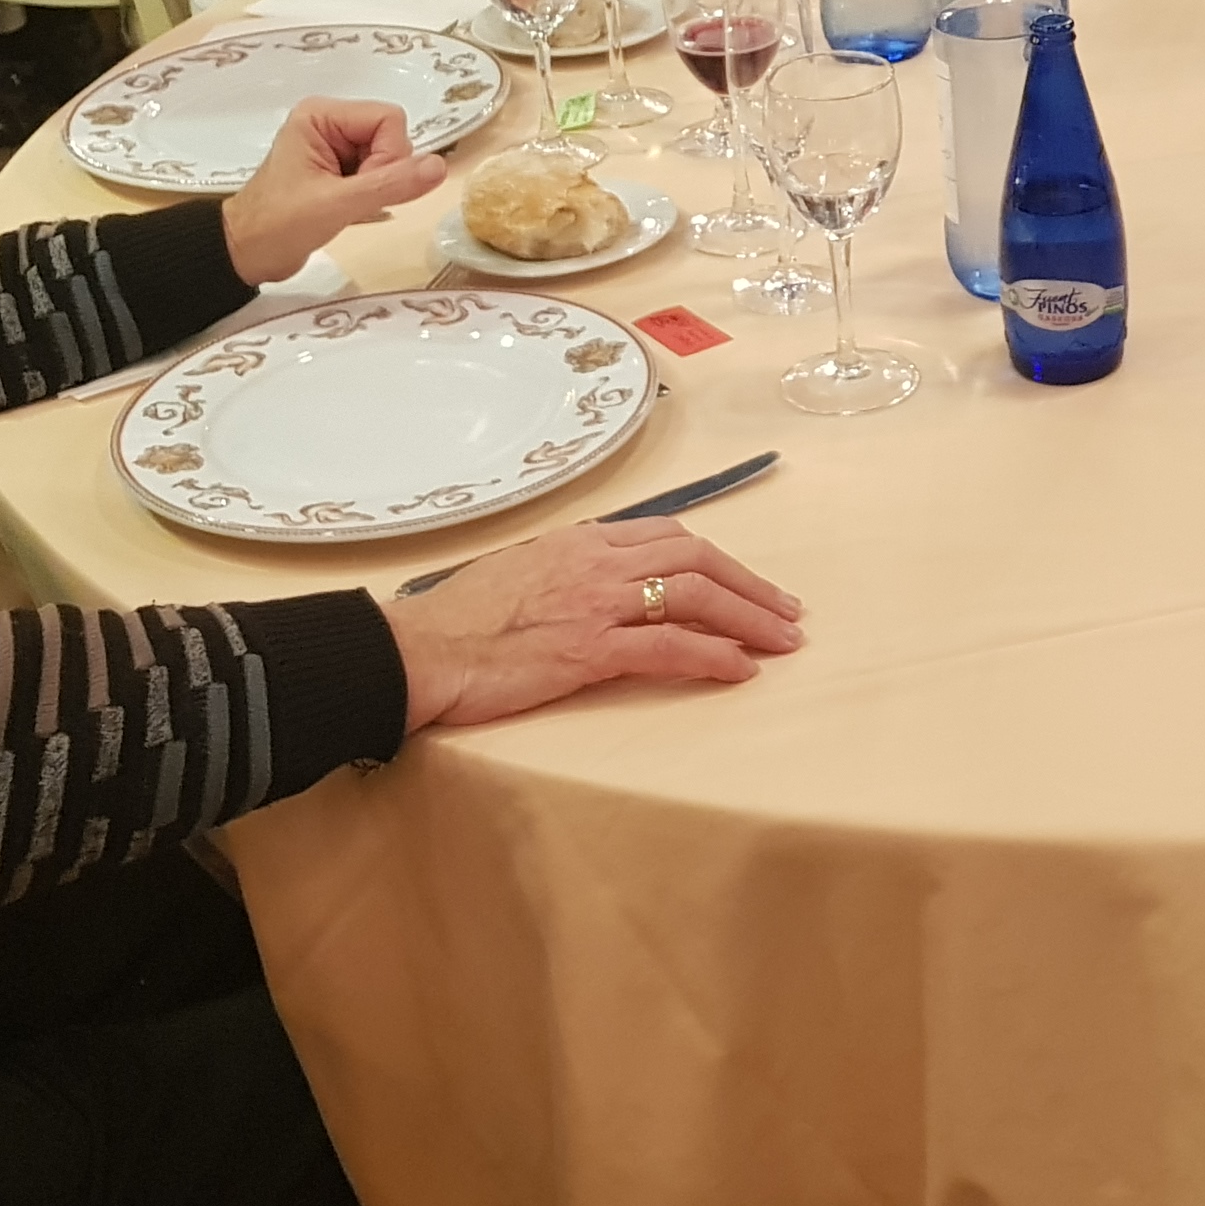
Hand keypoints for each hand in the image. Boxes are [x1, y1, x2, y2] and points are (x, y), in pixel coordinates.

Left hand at [220, 96, 441, 285]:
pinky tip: (349, 208)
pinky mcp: (341, 169)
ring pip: (391, 158)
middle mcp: (331, 123)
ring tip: (344, 205)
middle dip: (383, 173)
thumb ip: (390, 184)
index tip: (360, 187)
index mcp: (322, 115)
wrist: (246, 255)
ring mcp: (336, 146)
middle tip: (348, 198)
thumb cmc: (278, 225)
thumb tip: (439, 167)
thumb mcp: (336, 204)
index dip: (388, 157)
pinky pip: (380, 173)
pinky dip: (374, 194)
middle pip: (392, 137)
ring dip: (378, 187)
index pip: (389, 120)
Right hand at [384, 516, 803, 727]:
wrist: (418, 649)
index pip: (669, 535)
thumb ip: (568, 571)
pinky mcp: (589, 650)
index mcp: (581, 541)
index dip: (718, 559)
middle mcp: (597, 562)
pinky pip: (668, 647)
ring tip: (781, 642)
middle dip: (750, 585)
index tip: (747, 582)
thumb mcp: (519, 571)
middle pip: (696, 557)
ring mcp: (596, 603)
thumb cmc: (457, 620)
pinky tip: (740, 669)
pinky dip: (712, 656)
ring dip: (748, 618)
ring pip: (694, 595)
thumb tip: (600, 584)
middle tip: (786, 613)